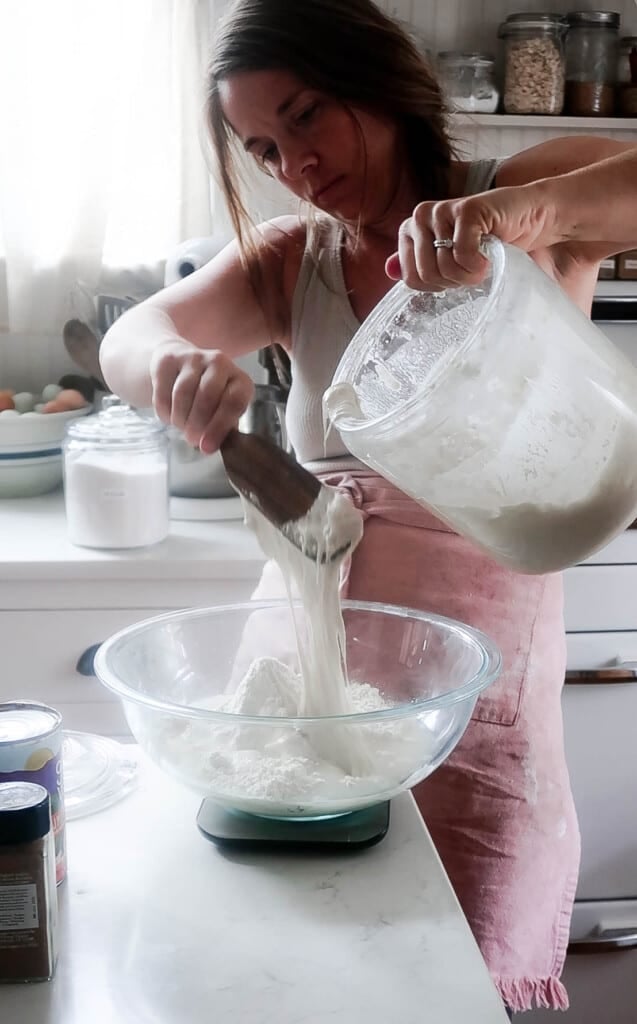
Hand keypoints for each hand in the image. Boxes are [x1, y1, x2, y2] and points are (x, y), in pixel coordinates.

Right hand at [149, 340, 254, 452]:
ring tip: (181, 426)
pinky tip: (169, 416)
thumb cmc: (208, 395)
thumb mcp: (222, 410)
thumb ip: (221, 429)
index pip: (234, 402)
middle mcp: (220, 363)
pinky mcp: (168, 359)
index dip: (219, 427)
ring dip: (179, 418)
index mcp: (240, 380)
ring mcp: (194, 357)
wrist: (181, 363)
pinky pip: (163, 392)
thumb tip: (209, 446)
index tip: (207, 447)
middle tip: (191, 438)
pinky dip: (164, 411)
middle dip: (197, 424)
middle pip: (207, 396)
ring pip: (183, 394)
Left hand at [385, 183, 555, 289]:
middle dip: (454, 282)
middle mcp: (421, 216)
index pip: (410, 278)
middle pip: (426, 274)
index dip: (437, 286)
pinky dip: (479, 265)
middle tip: (472, 270)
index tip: (455, 275)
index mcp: (411, 229)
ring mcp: (441, 210)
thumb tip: (388, 270)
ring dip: (469, 276)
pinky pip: (463, 255)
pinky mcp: (466, 209)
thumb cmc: (487, 240)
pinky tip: (489, 256)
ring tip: (482, 263)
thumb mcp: (449, 256)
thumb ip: (418, 262)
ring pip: (444, 267)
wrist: (527, 216)